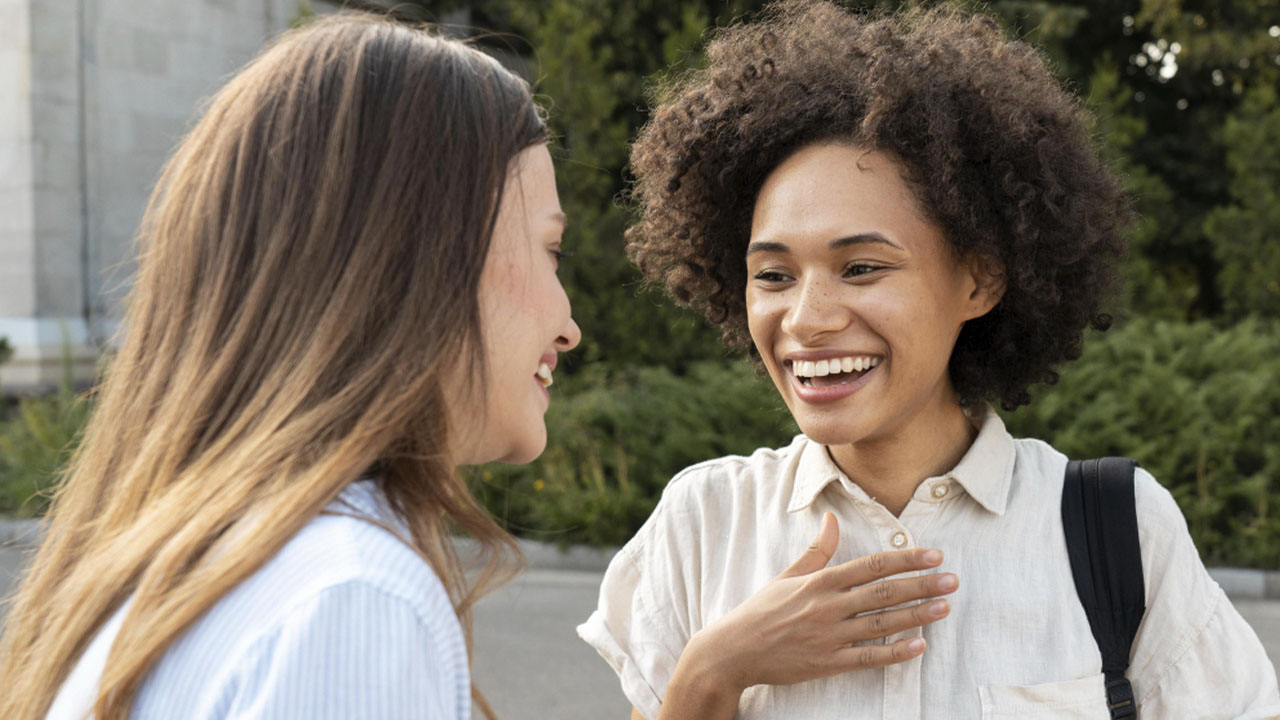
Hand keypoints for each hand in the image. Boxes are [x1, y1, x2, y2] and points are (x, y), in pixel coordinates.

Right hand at [682, 512, 956, 691]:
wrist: (733, 651)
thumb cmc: (761, 611)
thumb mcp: (787, 575)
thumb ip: (817, 550)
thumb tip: (833, 519)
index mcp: (820, 582)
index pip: (871, 566)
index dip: (905, 560)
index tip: (933, 555)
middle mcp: (827, 607)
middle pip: (883, 593)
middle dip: (920, 585)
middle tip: (951, 580)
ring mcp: (829, 636)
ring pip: (881, 624)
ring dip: (915, 616)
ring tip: (943, 608)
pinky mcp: (827, 663)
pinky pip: (868, 658)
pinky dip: (894, 653)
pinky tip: (919, 647)